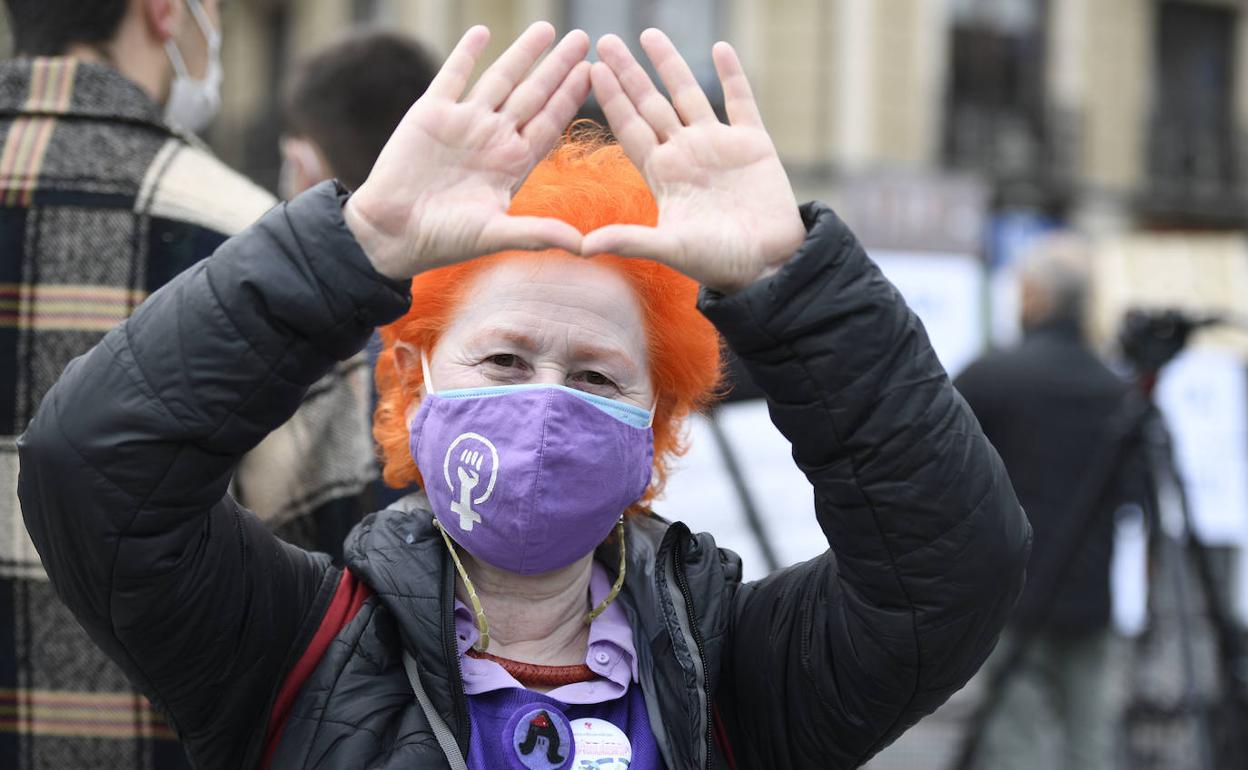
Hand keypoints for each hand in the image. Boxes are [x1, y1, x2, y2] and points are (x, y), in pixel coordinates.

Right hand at [344, 23, 591, 279]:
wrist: (391, 233)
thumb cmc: (443, 240)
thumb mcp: (494, 236)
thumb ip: (538, 234)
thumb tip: (584, 247)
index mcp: (512, 164)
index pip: (549, 123)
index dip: (570, 98)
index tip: (593, 74)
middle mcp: (492, 138)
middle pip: (533, 94)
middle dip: (557, 67)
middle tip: (582, 39)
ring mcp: (463, 123)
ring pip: (500, 79)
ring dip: (522, 53)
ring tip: (546, 28)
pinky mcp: (431, 114)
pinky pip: (453, 76)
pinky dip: (467, 54)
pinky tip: (482, 33)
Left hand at [583, 31, 805, 293]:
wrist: (770, 266)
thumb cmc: (719, 262)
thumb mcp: (670, 249)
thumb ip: (629, 241)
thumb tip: (581, 248)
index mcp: (663, 174)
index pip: (630, 128)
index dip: (612, 100)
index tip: (591, 71)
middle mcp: (685, 154)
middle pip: (651, 104)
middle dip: (629, 73)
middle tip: (605, 41)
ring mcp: (718, 145)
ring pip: (689, 94)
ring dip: (670, 64)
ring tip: (649, 34)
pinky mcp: (753, 144)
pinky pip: (741, 102)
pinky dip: (733, 75)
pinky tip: (722, 48)